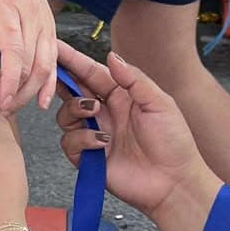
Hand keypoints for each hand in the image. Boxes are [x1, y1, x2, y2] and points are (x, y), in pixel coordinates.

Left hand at [0, 0, 56, 113]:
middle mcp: (31, 15)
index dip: (9, 80)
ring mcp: (44, 20)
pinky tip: (43, 100)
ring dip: (32, 91)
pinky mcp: (50, 24)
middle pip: (33, 64)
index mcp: (6, 7)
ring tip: (12, 107)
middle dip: (17, 92)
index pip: (14, 51)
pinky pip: (54, 58)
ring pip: (47, 64)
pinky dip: (50, 81)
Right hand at [54, 44, 207, 217]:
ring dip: (75, 109)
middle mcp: (104, 113)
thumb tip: (110, 56)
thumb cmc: (173, 143)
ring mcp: (94, 135)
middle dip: (63, 80)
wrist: (174, 183)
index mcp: (121, 96)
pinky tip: (102, 143)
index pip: (91, 73)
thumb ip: (134, 79)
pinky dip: (82, 140)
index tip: (55, 47)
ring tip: (94, 112)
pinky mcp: (89, 159)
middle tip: (57, 73)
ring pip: (65, 115)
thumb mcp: (159, 103)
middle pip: (72, 91)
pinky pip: (70, 143)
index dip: (73, 60)